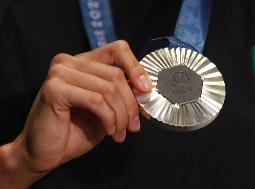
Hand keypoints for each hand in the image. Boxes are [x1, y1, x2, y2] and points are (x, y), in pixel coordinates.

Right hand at [0, 40, 151, 187]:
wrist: (46, 152)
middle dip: (131, 104)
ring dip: (121, 115)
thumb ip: (123, 94)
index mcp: (84, 62)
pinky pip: (96, 100)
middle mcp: (70, 62)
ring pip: (109, 88)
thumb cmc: (77, 130)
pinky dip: (108, 118)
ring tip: (121, 133)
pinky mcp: (54, 88)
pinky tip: (109, 131)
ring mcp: (60, 72)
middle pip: (116, 74)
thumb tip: (147, 89)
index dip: (136, 68)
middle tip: (134, 126)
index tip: (146, 90)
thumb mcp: (108, 108)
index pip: (118, 49)